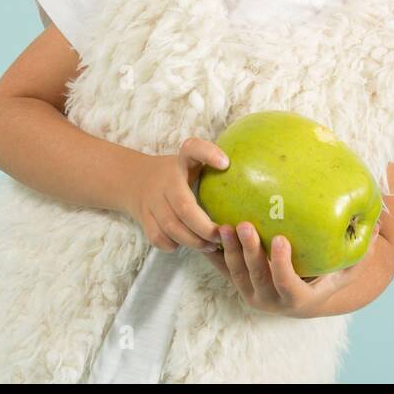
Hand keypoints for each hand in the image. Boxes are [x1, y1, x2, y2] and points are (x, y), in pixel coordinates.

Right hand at [124, 137, 226, 251]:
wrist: (134, 180)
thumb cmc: (179, 174)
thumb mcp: (194, 163)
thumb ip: (215, 166)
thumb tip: (260, 174)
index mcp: (181, 161)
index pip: (193, 149)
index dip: (208, 154)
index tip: (226, 163)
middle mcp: (165, 179)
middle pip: (185, 207)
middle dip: (206, 227)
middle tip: (223, 236)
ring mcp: (151, 200)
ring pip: (172, 227)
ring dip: (194, 240)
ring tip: (211, 245)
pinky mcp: (143, 218)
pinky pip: (159, 238)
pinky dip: (174, 245)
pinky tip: (188, 244)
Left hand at [201, 217, 382, 317]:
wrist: (302, 297)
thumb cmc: (327, 278)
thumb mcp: (347, 269)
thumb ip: (360, 250)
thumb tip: (376, 222)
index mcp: (296, 299)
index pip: (286, 284)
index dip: (281, 264)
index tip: (280, 240)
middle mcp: (271, 300)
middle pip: (256, 276)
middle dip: (249, 251)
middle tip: (245, 225)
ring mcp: (251, 292)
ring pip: (235, 272)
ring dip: (228, 249)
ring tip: (224, 224)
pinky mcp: (237, 283)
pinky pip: (222, 268)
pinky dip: (214, 251)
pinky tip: (207, 230)